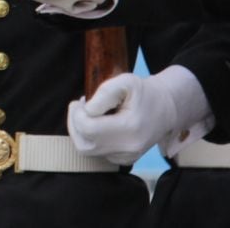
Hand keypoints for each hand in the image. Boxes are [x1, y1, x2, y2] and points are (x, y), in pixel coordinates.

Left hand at [68, 67, 212, 164]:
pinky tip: (99, 125)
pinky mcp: (125, 160)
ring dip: (80, 132)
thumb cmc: (144, 93)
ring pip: (87, 150)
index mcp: (129, 128)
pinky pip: (97, 153)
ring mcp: (127, 157)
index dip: (77, 113)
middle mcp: (129, 147)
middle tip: (80, 107)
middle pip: (83, 144)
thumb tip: (87, 110)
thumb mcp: (126, 82)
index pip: (87, 128)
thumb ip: (104, 93)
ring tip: (88, 115)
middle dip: (74, 124)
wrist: (167, 108)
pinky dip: (91, 139)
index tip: (84, 100)